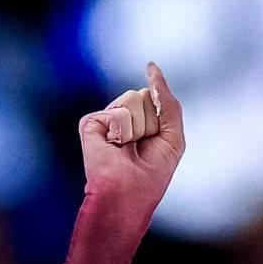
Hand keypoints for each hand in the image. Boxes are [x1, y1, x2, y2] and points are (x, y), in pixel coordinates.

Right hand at [59, 62, 186, 263]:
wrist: (128, 195)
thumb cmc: (152, 174)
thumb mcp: (172, 135)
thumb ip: (167, 101)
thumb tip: (151, 68)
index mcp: (141, 123)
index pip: (155, 98)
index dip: (160, 113)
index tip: (152, 138)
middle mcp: (122, 119)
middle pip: (145, 96)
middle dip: (152, 123)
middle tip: (141, 147)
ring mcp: (105, 121)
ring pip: (132, 101)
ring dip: (138, 128)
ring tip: (127, 148)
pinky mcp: (90, 125)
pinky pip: (116, 111)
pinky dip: (122, 130)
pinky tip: (115, 146)